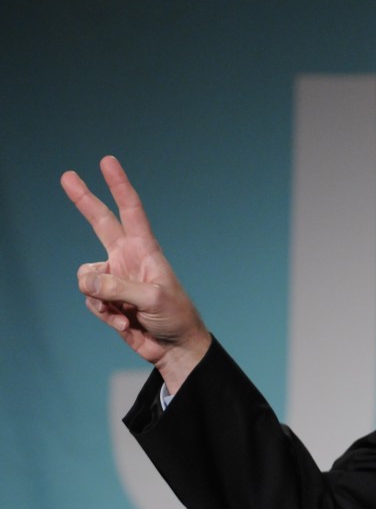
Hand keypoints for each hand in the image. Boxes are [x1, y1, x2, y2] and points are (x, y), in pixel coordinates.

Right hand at [61, 156, 210, 392]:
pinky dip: (104, 314)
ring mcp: (115, 278)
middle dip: (84, 199)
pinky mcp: (107, 299)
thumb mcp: (152, 299)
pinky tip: (124, 322)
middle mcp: (128, 258)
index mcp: (145, 250)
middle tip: (67, 175)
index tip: (108, 162)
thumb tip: (87, 280)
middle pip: (100, 223)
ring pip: (87, 277)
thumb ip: (118, 288)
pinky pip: (90, 300)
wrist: (174, 346)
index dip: (119, 186)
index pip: (130, 211)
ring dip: (101, 297)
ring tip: (127, 311)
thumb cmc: (174, 316)